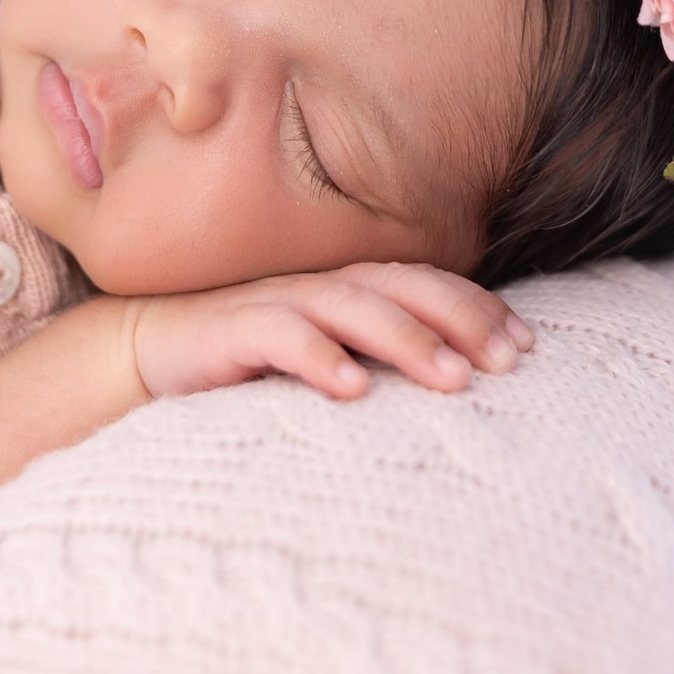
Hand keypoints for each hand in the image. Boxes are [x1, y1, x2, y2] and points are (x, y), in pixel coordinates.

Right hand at [124, 261, 533, 400]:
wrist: (145, 348)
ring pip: (353, 308)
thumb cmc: (246, 357)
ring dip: (408, 341)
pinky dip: (318, 358)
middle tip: (510, 360)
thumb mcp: (321, 355)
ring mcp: (276, 302)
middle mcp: (318, 286)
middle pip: (400, 288)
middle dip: (460, 318)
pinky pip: (280, 336)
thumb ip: (375, 356)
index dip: (477, 307)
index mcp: (344, 287)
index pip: (423, 284)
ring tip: (455, 380)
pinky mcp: (231, 329)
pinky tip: (353, 388)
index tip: (528, 346)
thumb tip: (458, 383)